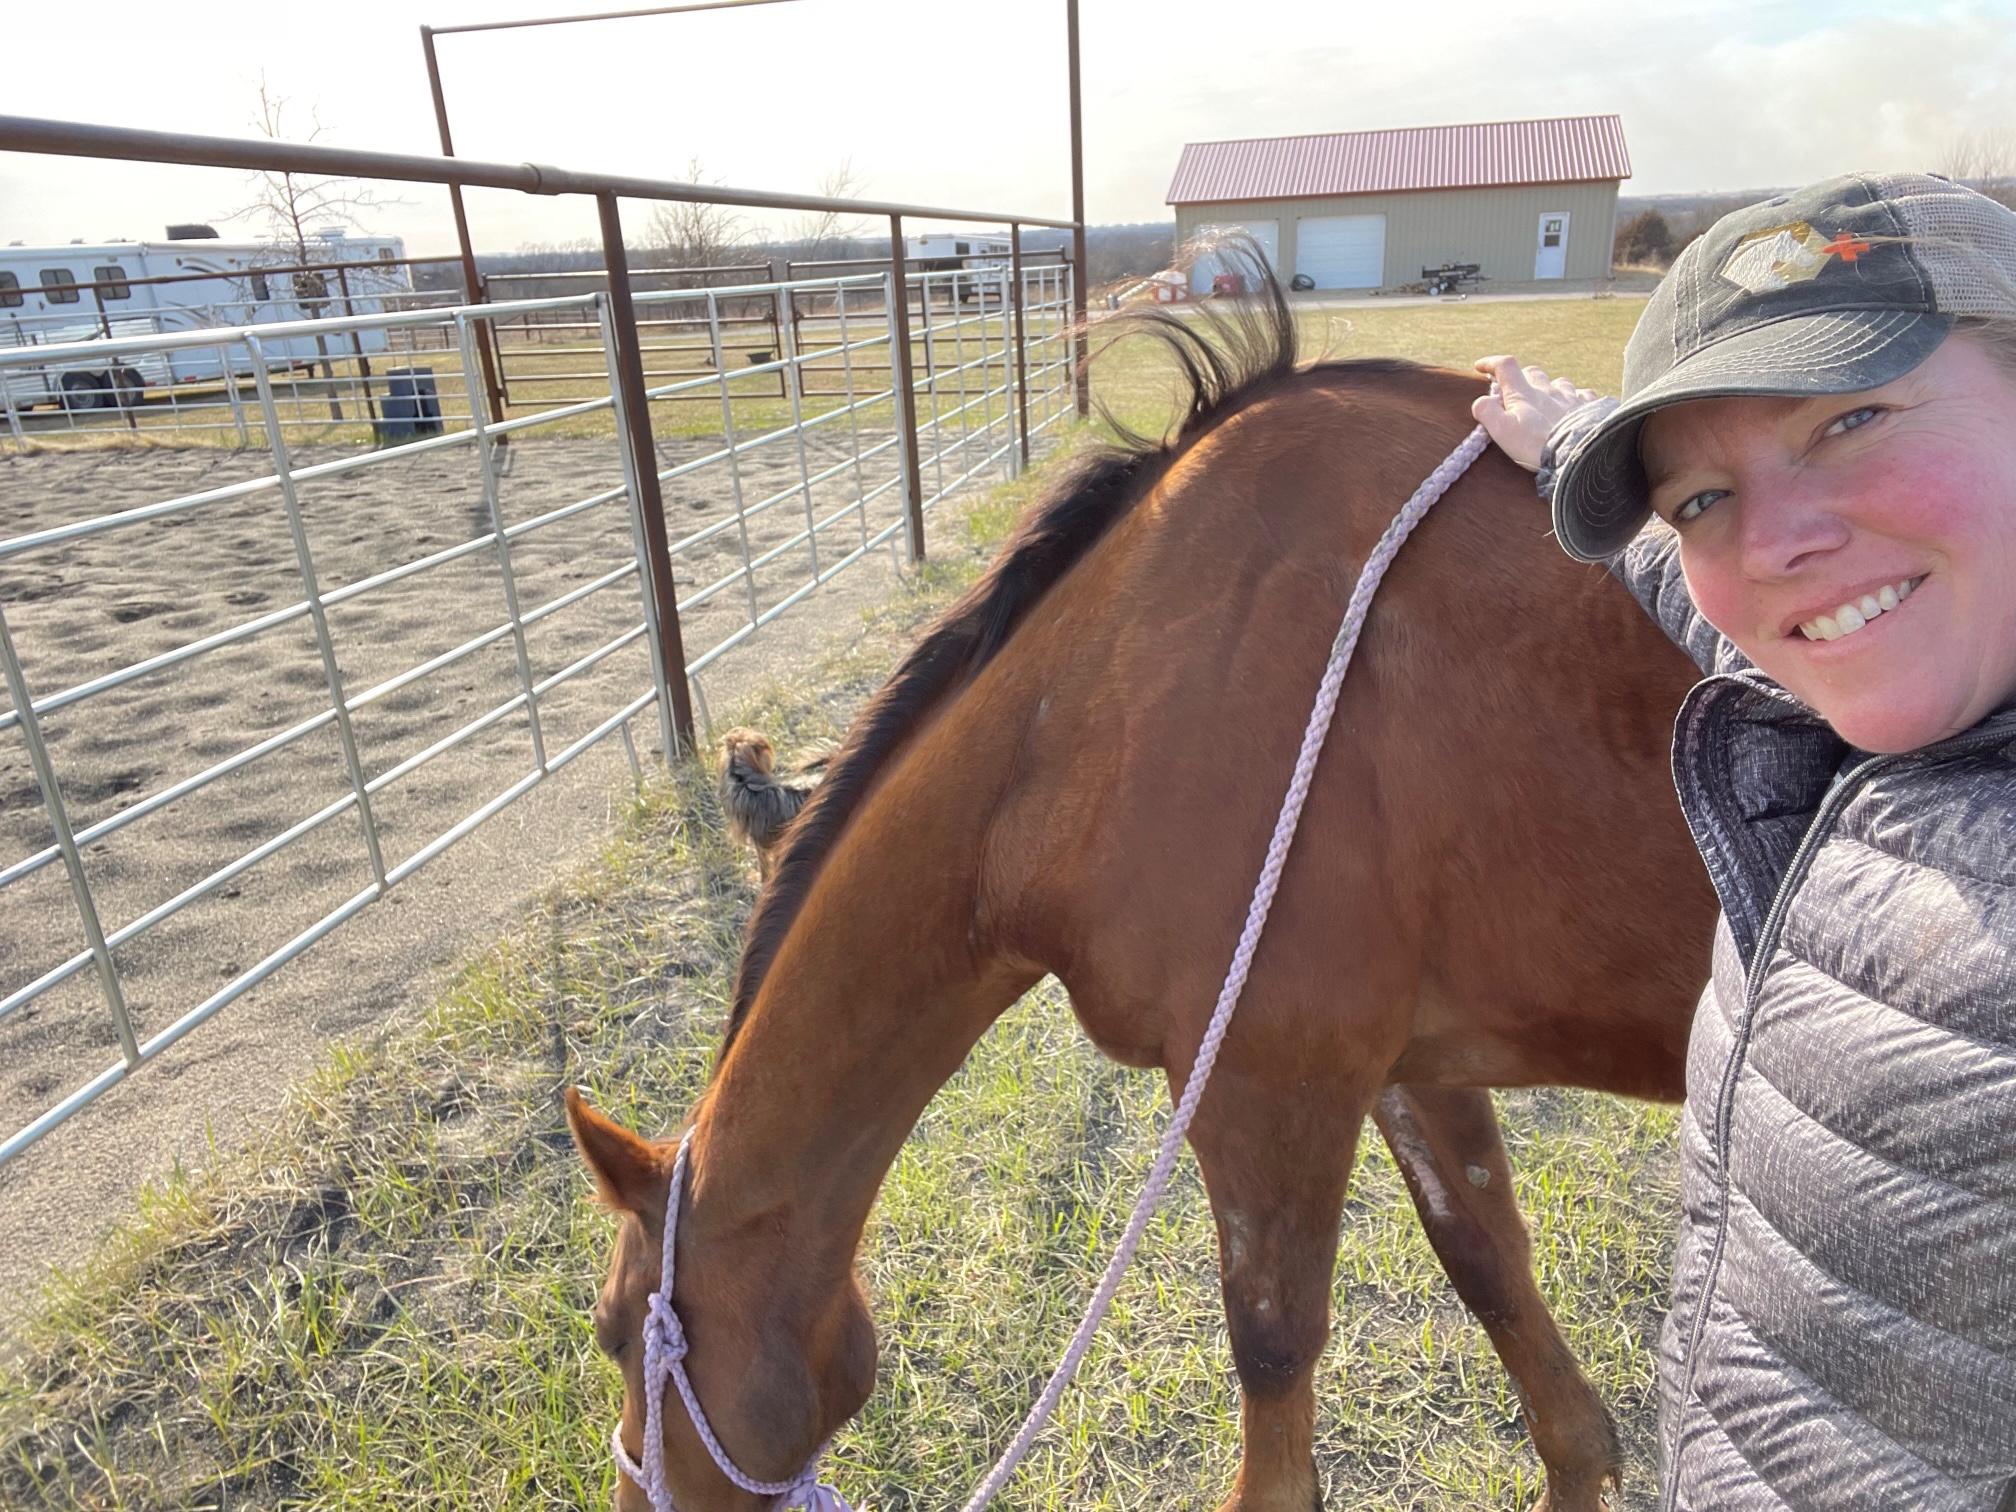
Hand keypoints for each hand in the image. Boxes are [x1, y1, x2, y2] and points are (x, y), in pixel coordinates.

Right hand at [1470, 356, 1602, 471]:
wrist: (1577, 453)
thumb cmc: (1536, 444)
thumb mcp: (1502, 431)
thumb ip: (1488, 412)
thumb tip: (1481, 401)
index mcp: (1524, 393)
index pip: (1504, 366)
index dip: (1491, 363)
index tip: (1480, 366)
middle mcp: (1548, 389)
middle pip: (1532, 373)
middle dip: (1521, 378)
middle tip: (1516, 393)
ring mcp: (1571, 396)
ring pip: (1559, 382)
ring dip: (1550, 388)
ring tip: (1548, 402)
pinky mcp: (1589, 406)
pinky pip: (1583, 394)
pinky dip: (1576, 398)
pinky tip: (1574, 407)